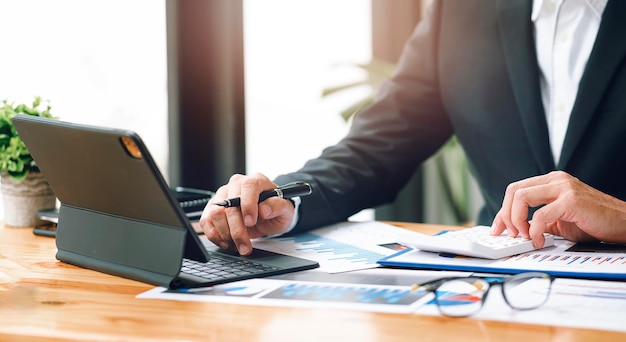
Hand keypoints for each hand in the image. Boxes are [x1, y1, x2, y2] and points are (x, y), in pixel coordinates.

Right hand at [199, 173, 294, 255]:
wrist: (268, 215)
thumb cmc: (275, 210)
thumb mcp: (284, 210)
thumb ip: (277, 207)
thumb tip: (264, 210)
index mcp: (256, 180)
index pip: (249, 185)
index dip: (248, 204)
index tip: (251, 222)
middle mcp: (236, 184)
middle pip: (229, 204)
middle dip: (237, 230)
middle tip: (246, 246)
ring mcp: (223, 195)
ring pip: (215, 213)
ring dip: (225, 234)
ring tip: (238, 246)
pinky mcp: (213, 207)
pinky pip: (206, 221)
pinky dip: (214, 235)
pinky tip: (226, 243)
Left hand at [491, 171, 625, 246]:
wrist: (624, 223)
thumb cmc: (594, 222)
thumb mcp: (560, 220)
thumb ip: (539, 220)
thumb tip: (517, 230)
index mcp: (551, 182)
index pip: (515, 190)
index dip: (502, 211)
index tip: (498, 228)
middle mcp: (556, 180)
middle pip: (514, 191)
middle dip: (505, 214)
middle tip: (510, 233)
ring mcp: (564, 188)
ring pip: (521, 197)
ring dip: (516, 220)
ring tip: (525, 236)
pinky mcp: (571, 200)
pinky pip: (541, 215)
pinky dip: (535, 231)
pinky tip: (540, 240)